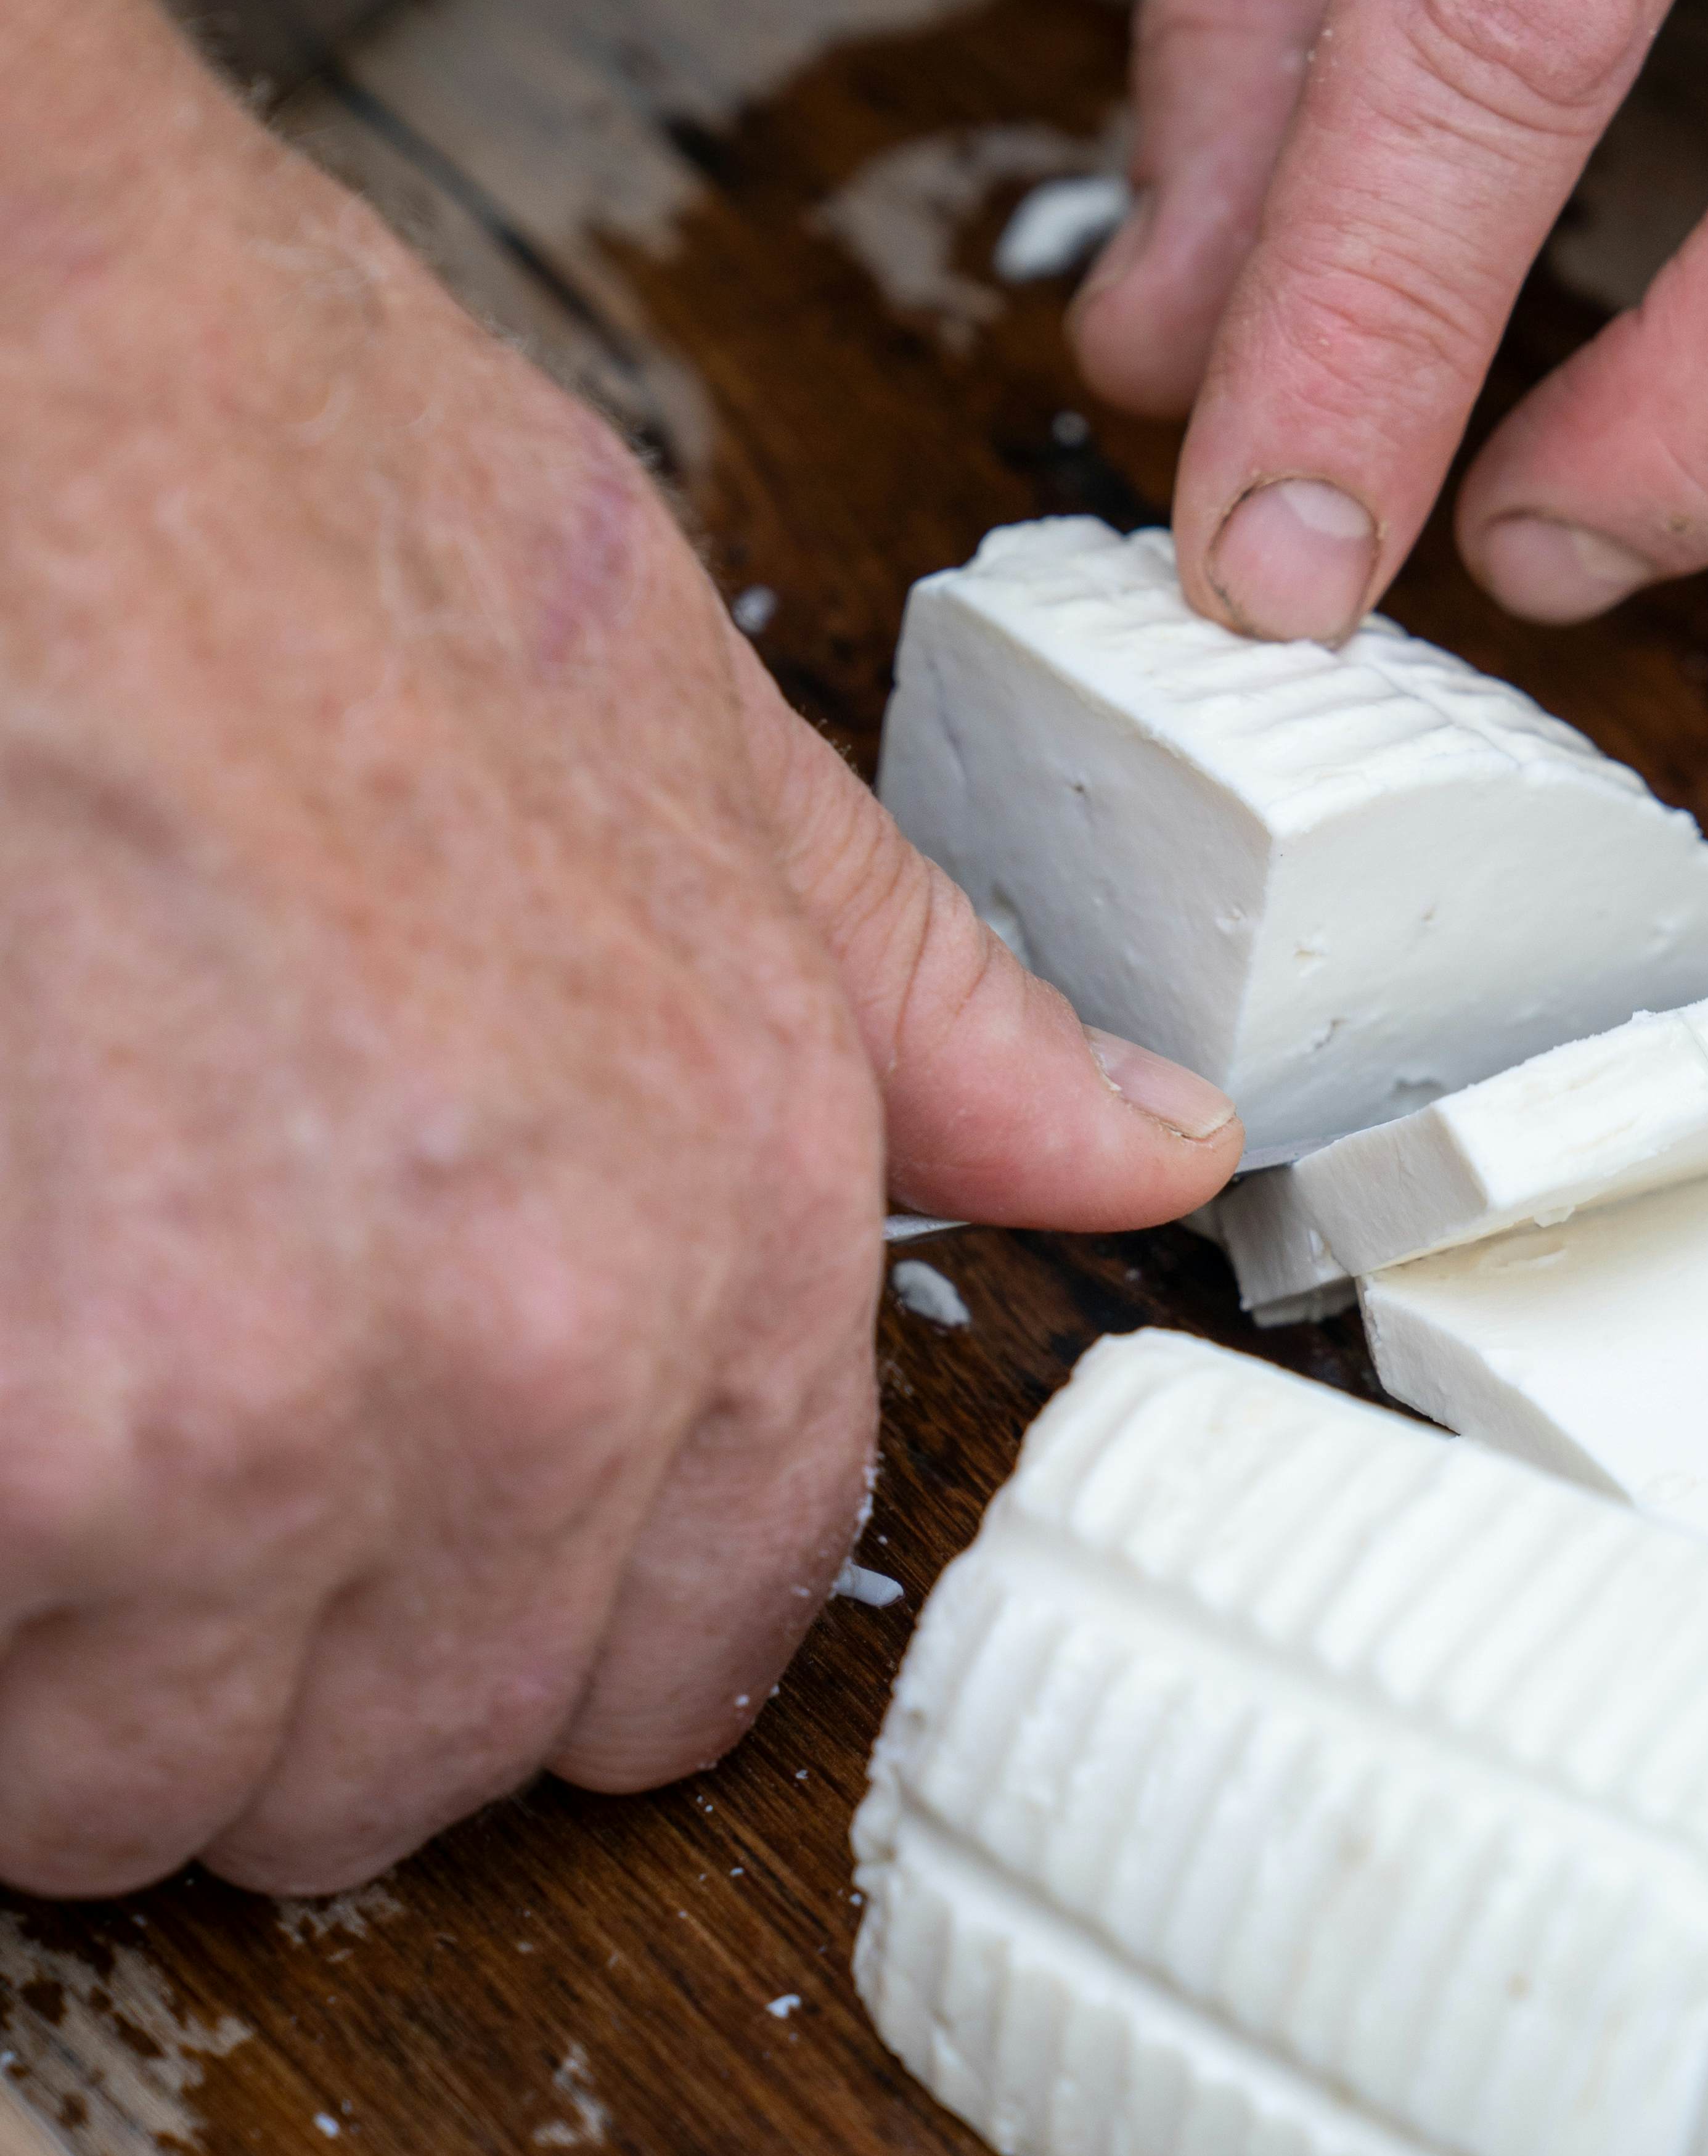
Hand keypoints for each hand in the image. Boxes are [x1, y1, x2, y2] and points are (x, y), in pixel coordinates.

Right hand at [0, 0, 1234, 1898]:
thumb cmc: (294, 501)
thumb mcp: (691, 739)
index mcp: (728, 1211)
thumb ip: (916, 1012)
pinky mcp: (19, 1451)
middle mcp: (530, 1361)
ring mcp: (258, 1430)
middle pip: (411, 1762)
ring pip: (166, 1784)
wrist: (13, 371)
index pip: (693, 1650)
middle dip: (283, 1657)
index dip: (536, 1624)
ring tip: (51, 1398)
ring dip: (84, 1658)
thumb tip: (1147, 1145)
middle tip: (171, 1444)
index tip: (408, 1536)